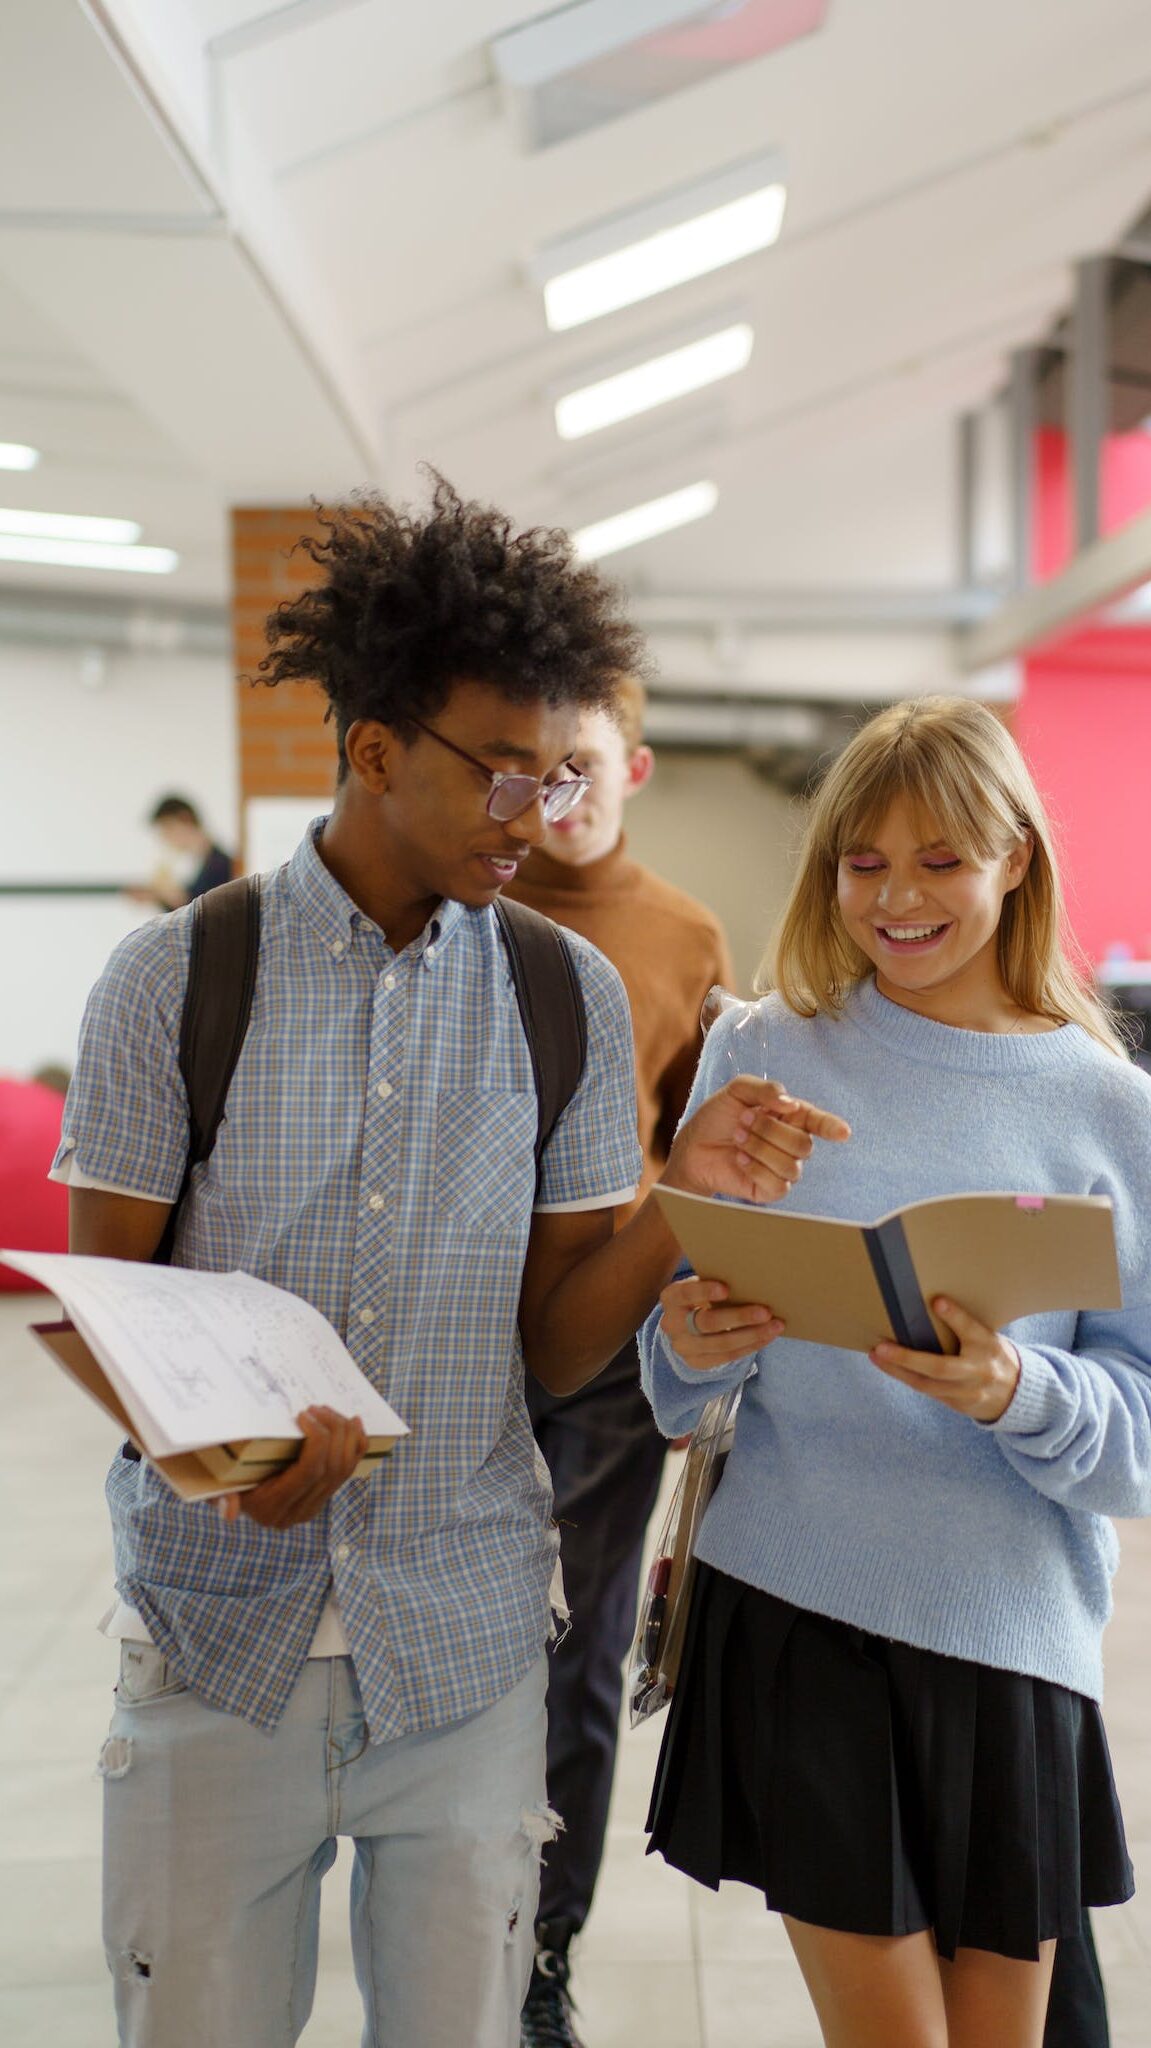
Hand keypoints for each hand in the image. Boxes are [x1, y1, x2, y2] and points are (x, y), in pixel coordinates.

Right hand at [216, 1406, 367, 1527]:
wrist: (228, 1489)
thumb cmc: (218, 1478)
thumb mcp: (214, 1486)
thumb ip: (221, 1497)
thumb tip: (229, 1512)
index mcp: (273, 1508)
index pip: (310, 1473)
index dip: (316, 1440)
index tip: (305, 1414)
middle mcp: (297, 1511)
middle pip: (331, 1468)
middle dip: (332, 1432)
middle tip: (317, 1407)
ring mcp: (313, 1505)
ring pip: (344, 1469)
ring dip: (343, 1435)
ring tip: (329, 1411)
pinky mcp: (322, 1496)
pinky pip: (349, 1470)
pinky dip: (356, 1445)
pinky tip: (355, 1423)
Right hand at [660, 1274, 783, 1372]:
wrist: (685, 1325)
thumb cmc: (701, 1296)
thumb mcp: (700, 1285)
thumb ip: (716, 1279)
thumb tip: (752, 1274)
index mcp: (671, 1298)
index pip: (685, 1294)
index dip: (704, 1291)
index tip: (727, 1288)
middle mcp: (672, 1324)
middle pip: (707, 1323)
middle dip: (739, 1317)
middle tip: (766, 1311)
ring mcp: (683, 1347)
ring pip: (721, 1344)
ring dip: (752, 1335)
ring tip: (776, 1326)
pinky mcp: (697, 1363)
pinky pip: (728, 1357)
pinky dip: (750, 1346)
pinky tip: (767, 1336)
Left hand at [665, 1075, 850, 1205]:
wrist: (693, 1146)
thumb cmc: (717, 1117)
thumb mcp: (736, 1091)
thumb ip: (764, 1089)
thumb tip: (790, 1103)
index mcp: (791, 1117)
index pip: (819, 1122)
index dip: (832, 1127)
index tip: (843, 1132)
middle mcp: (792, 1143)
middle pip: (803, 1144)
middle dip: (769, 1130)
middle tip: (743, 1121)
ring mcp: (783, 1168)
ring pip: (791, 1165)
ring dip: (758, 1148)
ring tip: (738, 1139)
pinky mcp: (771, 1189)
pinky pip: (779, 1185)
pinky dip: (756, 1169)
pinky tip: (740, 1160)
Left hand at [869, 1298, 1020, 1422]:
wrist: (1018, 1394)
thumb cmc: (992, 1355)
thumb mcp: (988, 1337)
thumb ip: (965, 1328)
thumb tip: (931, 1304)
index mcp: (989, 1345)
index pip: (971, 1329)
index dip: (955, 1316)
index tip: (937, 1301)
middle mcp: (979, 1370)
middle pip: (940, 1367)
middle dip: (908, 1358)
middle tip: (882, 1347)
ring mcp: (968, 1391)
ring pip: (928, 1385)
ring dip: (898, 1371)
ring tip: (877, 1357)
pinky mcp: (959, 1405)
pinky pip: (929, 1392)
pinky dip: (907, 1379)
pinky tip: (890, 1368)